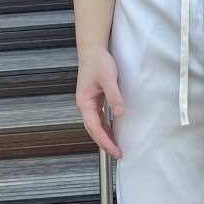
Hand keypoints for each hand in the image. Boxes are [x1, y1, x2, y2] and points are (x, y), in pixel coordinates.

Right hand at [75, 43, 124, 158]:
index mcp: (84, 102)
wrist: (92, 49)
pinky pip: (98, 118)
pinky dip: (105, 127)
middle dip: (105, 143)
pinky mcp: (93, 100)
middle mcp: (84, 105)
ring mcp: (88, 103)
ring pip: (95, 125)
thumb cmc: (98, 62)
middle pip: (93, 130)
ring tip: (116, 147)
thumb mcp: (108, 78)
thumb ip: (114, 96)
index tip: (116, 150)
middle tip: (118, 154)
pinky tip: (112, 131)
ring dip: (105, 136)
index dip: (106, 141)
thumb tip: (119, 113)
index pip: (95, 128)